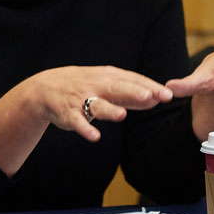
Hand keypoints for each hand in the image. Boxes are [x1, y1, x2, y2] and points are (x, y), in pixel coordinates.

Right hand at [15, 66, 174, 141]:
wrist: (45, 88)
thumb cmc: (84, 86)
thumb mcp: (106, 85)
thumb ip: (131, 94)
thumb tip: (157, 98)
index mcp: (108, 77)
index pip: (132, 80)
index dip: (150, 87)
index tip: (168, 94)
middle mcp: (96, 85)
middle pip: (118, 88)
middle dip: (134, 92)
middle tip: (152, 96)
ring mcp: (81, 99)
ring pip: (98, 105)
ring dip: (110, 109)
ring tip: (122, 115)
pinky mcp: (68, 113)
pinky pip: (78, 122)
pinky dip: (85, 129)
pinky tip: (95, 136)